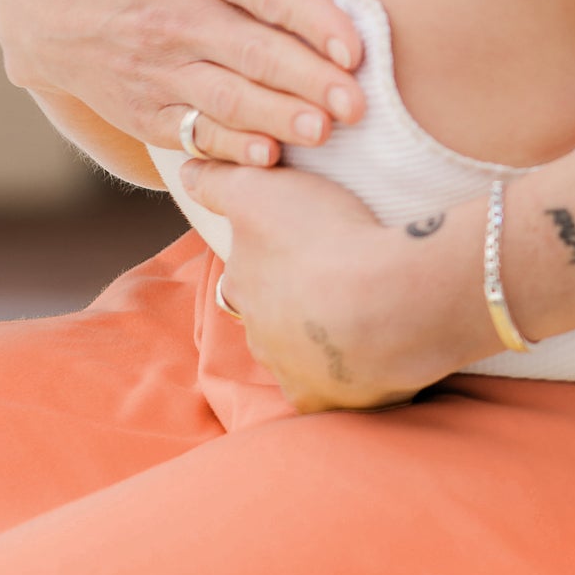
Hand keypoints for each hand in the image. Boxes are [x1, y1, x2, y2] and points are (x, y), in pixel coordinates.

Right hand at [0, 0, 365, 164]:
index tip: (356, 49)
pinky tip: (266, 155)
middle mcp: (175, 12)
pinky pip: (191, 132)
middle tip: (360, 105)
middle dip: (311, 82)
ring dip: (278, 118)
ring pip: (227, 99)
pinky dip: (229, 146)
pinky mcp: (138, 108)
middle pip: (255, 53)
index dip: (316, 22)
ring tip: (325, 131)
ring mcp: (153, 66)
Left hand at [182, 161, 490, 410]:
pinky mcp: (336, 403)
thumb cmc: (321, 239)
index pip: (243, 279)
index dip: (266, 262)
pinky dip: (355, 372)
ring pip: (306, 357)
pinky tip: (379, 348)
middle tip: (333, 278)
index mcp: (243, 289)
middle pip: (273, 322)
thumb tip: (188, 171)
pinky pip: (342, 389)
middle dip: (295, 306)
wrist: (386, 300)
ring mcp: (298, 376)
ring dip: (326, 338)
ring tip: (364, 309)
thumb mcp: (260, 191)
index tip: (295, 247)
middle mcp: (261, 340)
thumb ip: (220, 182)